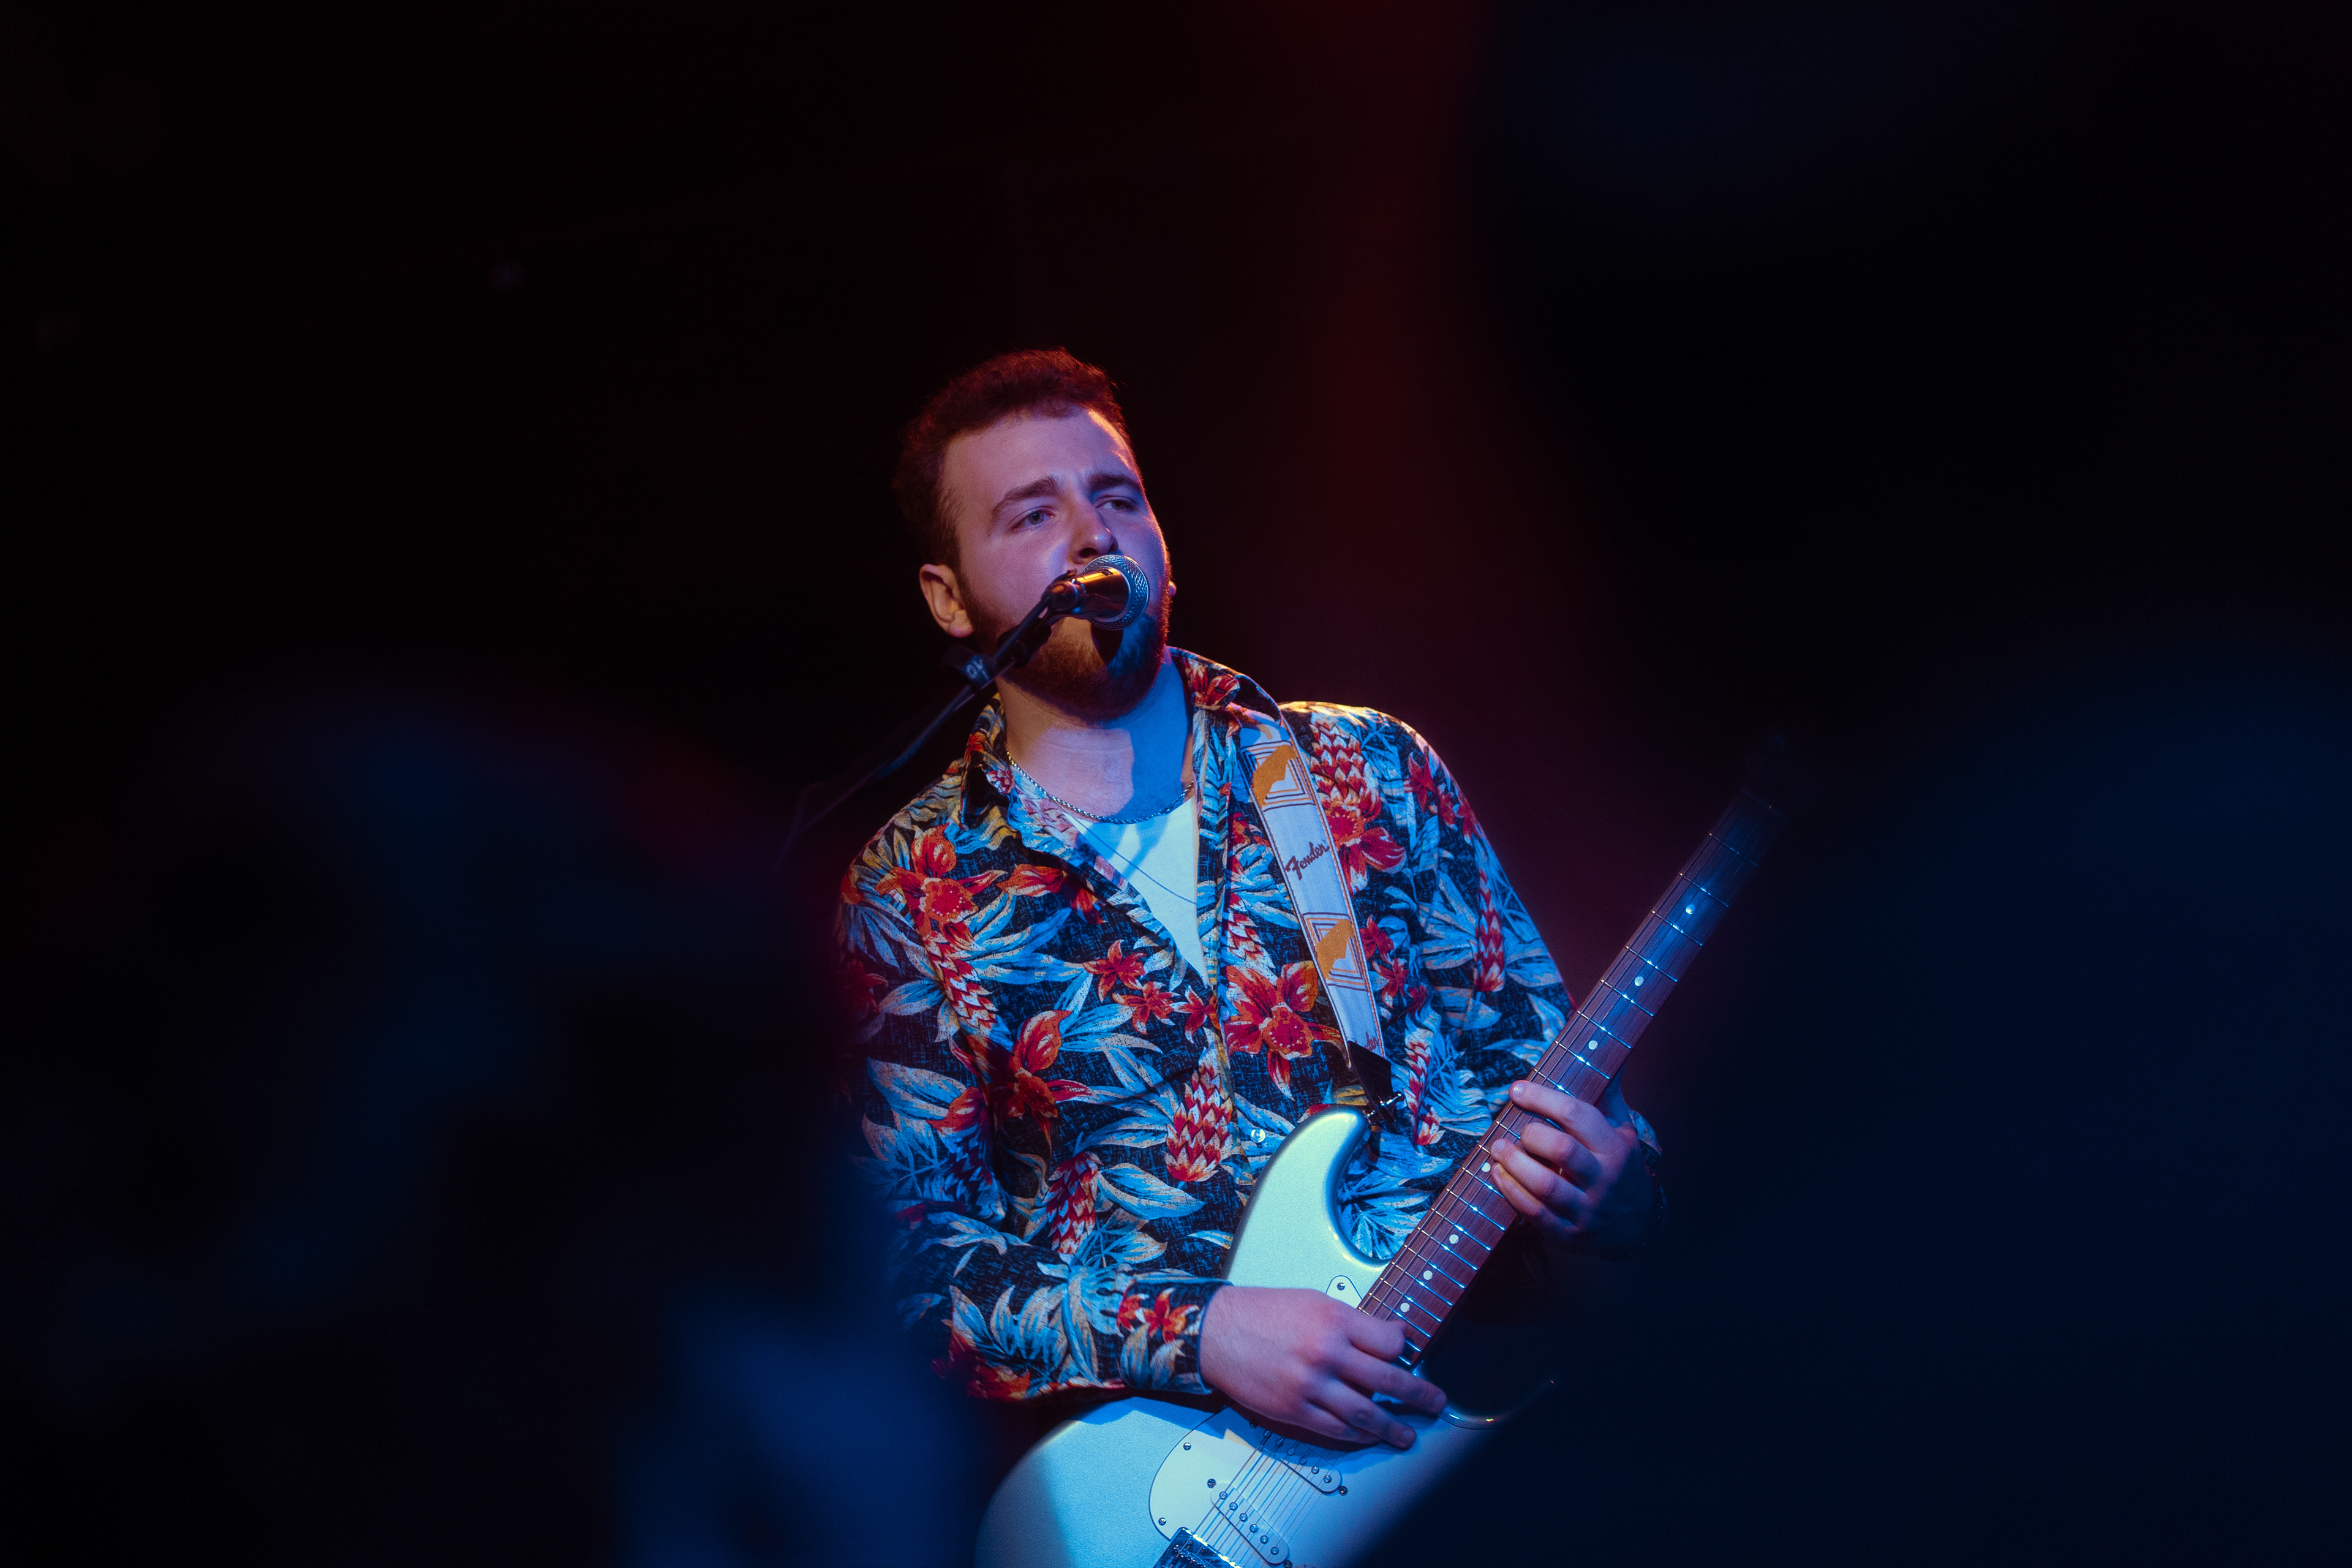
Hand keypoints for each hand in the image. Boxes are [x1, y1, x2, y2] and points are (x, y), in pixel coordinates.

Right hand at [1196, 1285, 1447, 1447]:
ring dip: (1392, 1427)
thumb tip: (1386, 1338)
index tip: (1408, 1351)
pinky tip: (1369, 1436)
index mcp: (1334, 1320)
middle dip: (1418, 1395)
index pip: (1389, 1341)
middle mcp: (1326, 1353)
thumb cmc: (1261, 1313)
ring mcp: (1311, 1385)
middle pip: (1387, 1380)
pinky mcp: (1294, 1410)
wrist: (1216, 1332)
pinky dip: (1357, 1435)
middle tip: (1436, 1403)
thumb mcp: (1312, 1301)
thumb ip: (1350, 1321)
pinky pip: (1335, 1429)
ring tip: (1408, 1435)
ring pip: (1365, 1413)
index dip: (1404, 1347)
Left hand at [1493, 1076, 1653, 1250]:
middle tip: (1515, 1129)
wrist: (1636, 1223)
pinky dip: (1511, 1192)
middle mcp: (1604, 1178)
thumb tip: (1597, 1046)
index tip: (1516, 1090)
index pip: (1579, 1116)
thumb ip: (1606, 1091)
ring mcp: (1587, 1210)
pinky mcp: (1569, 1234)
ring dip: (1514, 1165)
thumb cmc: (1619, 1164)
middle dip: (1531, 1134)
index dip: (1543, 1099)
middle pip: (1562, 1150)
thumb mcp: (1621, 1128)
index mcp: (1616, 1146)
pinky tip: (1498, 1174)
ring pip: (1546, 1186)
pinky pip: (1535, 1214)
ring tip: (1498, 1148)